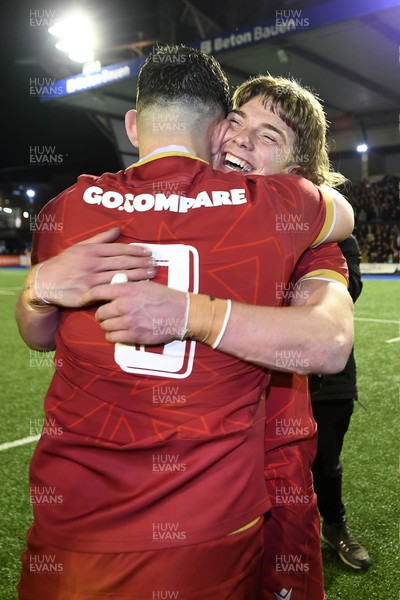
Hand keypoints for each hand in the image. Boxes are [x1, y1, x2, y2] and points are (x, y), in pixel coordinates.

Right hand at [35, 228, 156, 306]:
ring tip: (151, 275)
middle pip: (123, 263)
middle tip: (155, 264)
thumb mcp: (80, 246)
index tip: (149, 253)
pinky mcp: (87, 293)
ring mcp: (90, 279)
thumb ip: (101, 239)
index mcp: (92, 251)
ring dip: (138, 276)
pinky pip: (109, 291)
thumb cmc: (65, 263)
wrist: (45, 281)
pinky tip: (134, 290)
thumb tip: (118, 229)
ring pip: (119, 276)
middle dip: (141, 263)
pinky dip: (123, 290)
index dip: (136, 251)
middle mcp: (93, 263)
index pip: (119, 249)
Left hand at [81, 280, 186, 344]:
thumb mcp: (144, 284)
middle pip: (100, 313)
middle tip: (106, 315)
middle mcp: (125, 305)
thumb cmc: (164, 297)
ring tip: (113, 324)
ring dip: (107, 326)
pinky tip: (119, 332)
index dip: (87, 296)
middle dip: (101, 315)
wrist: (181, 313)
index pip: (98, 291)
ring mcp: (129, 322)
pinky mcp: (134, 335)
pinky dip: (113, 335)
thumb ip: (126, 286)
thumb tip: (111, 286)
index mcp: (127, 289)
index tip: (83, 299)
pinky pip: (113, 337)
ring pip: (105, 326)